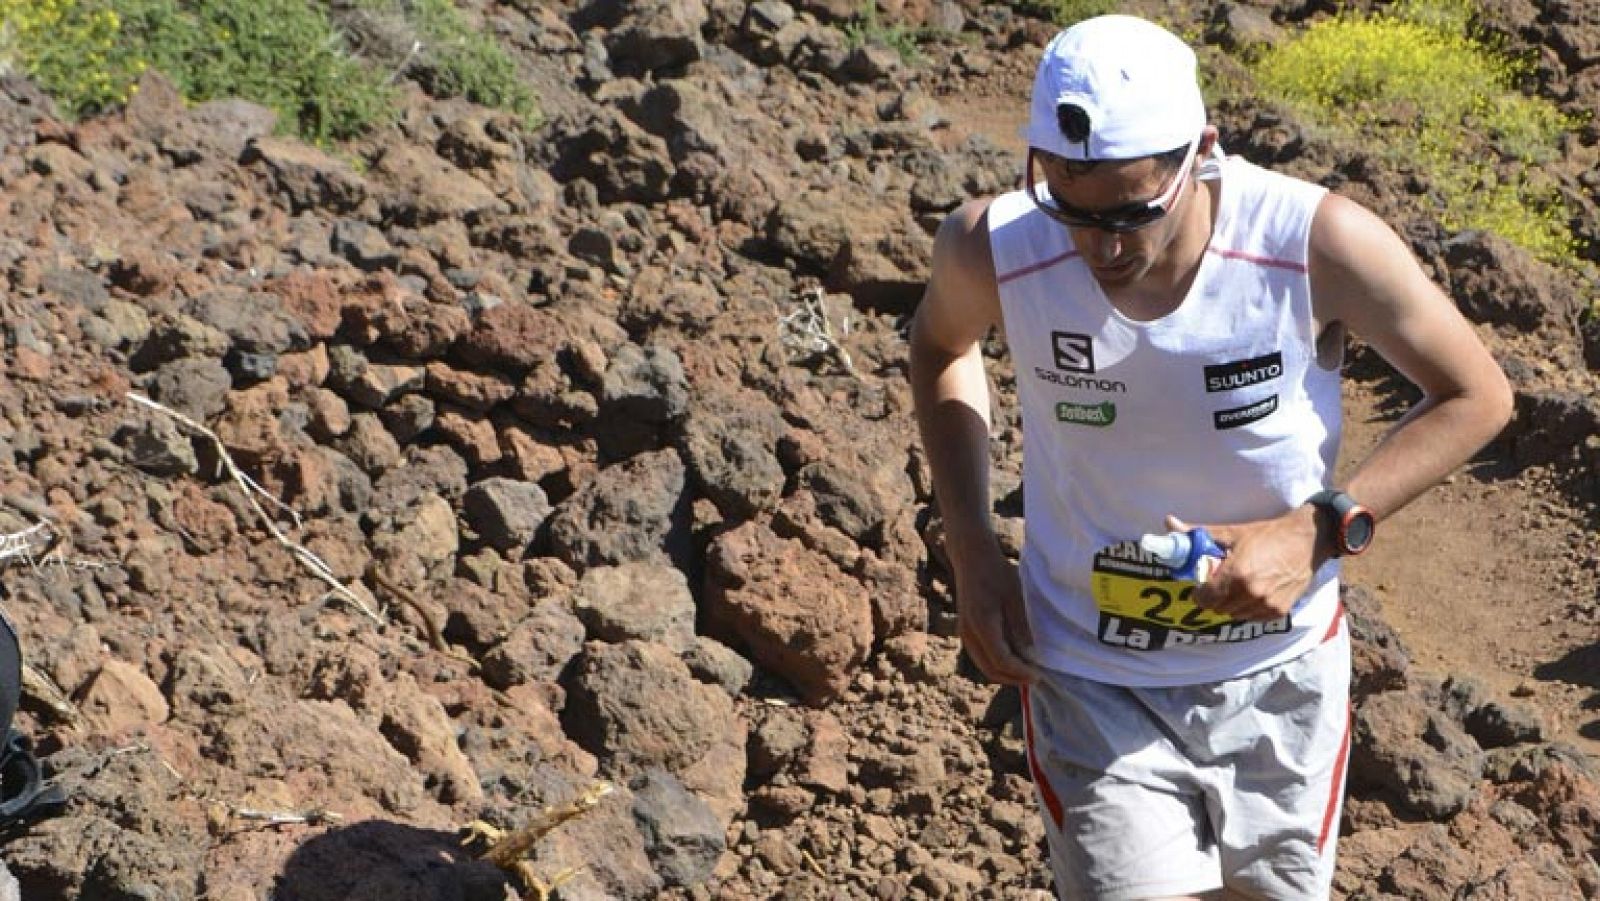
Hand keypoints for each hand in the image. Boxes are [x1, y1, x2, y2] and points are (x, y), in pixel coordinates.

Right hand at [951, 542, 1038, 685]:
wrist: (971, 558)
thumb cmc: (997, 572)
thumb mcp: (1015, 596)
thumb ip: (1021, 626)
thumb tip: (1031, 654)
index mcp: (982, 625)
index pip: (1001, 660)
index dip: (1020, 672)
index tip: (1038, 675)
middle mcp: (969, 633)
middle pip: (990, 669)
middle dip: (1013, 678)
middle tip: (1034, 678)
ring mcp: (965, 633)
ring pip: (983, 665)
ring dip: (1004, 673)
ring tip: (1025, 671)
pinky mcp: (966, 631)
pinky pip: (980, 656)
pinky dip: (996, 663)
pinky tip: (1013, 658)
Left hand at [1173, 507, 1324, 621]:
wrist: (1307, 540)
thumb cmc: (1267, 534)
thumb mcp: (1231, 532)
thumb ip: (1198, 533)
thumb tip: (1169, 523)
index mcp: (1236, 574)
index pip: (1203, 598)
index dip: (1200, 592)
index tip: (1203, 584)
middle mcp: (1251, 593)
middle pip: (1217, 608)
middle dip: (1215, 596)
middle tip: (1222, 581)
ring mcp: (1266, 605)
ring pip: (1234, 614)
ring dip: (1232, 604)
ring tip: (1240, 584)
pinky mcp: (1278, 612)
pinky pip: (1252, 617)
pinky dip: (1249, 608)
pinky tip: (1256, 590)